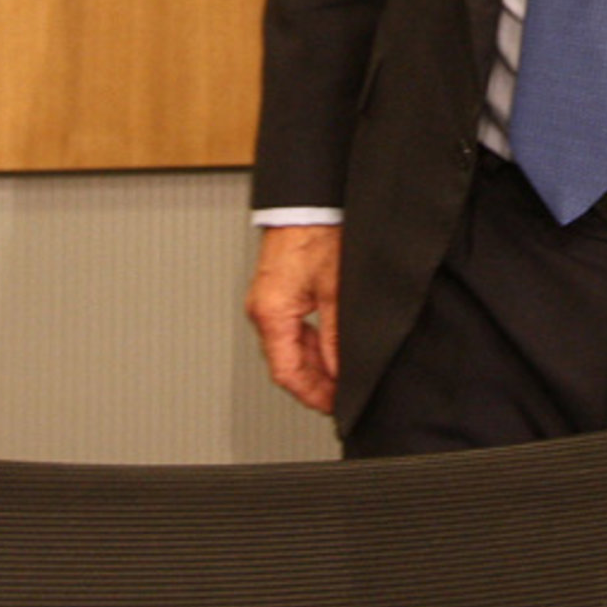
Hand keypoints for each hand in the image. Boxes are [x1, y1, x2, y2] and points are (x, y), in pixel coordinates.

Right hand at [246, 224, 341, 413]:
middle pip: (286, 362)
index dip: (311, 394)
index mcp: (272, 313)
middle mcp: (263, 310)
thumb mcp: (335, 288)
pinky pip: (291, 328)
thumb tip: (342, 368)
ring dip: (314, 363)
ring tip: (340, 375)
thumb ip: (337, 334)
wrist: (306, 202)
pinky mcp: (277, 291)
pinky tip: (330, 347)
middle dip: (314, 382)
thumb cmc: (314, 233)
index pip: (286, 372)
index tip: (332, 404)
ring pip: (289, 346)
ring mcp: (268, 301)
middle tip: (340, 395)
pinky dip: (310, 343)